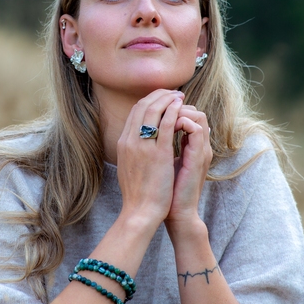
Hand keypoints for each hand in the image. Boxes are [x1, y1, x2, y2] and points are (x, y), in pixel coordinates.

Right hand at [116, 89, 184, 228]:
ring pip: (153, 110)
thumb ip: (133, 150)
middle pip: (142, 106)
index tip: (163, 98)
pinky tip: (181, 107)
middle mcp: (129, 141)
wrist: (140, 211)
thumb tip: (139, 139)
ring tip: (179, 96)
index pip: (134, 112)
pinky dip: (173, 111)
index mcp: (122, 143)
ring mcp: (142, 146)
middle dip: (159, 95)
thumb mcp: (129, 166)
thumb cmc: (138, 193)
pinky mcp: (158, 153)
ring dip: (167, 99)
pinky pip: (166, 124)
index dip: (149, 101)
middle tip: (173, 93)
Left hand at [165, 104, 212, 232]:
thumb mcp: (162, 163)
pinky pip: (196, 129)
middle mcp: (199, 146)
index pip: (186, 114)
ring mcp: (201, 151)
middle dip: (174, 106)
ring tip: (162, 116)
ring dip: (178, 111)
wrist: (176, 212)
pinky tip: (167, 126)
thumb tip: (147, 134)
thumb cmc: (166, 191)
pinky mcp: (199, 158)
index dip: (170, 108)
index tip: (154, 110)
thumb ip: (160, 147)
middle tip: (158, 109)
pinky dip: (182, 122)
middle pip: (194, 111)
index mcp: (191, 146)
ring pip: (198, 116)